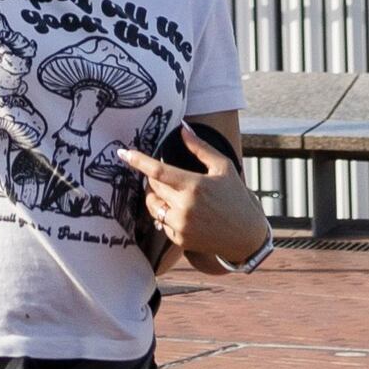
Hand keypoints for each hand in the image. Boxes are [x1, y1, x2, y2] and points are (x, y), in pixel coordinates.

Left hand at [114, 130, 269, 273]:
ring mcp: (180, 225)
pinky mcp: (179, 239)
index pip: (158, 171)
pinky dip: (166, 214)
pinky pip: (161, 222)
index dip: (138, 161)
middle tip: (170, 177)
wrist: (245, 236)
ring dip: (156, 197)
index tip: (123, 153)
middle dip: (155, 179)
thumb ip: (200, 148)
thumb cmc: (235, 197)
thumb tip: (182, 128)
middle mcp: (184, 207)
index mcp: (194, 186)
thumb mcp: (223, 167)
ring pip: (153, 205)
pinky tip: (184, 212)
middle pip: (153, 187)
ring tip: (173, 193)